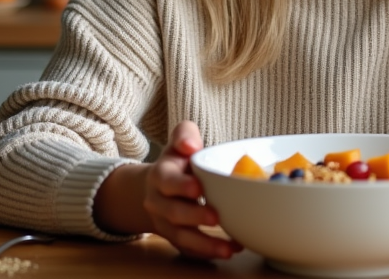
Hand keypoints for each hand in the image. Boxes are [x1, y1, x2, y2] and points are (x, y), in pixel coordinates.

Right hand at [94, 121, 240, 259]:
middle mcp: (158, 202)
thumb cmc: (178, 161)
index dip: (181, 185)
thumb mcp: (179, 141)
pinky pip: (188, 250)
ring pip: (180, 237)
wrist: (159, 187)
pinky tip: (229, 250)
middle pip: (172, 212)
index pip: (166, 181)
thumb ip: (184, 135)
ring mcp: (165, 224)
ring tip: (228, 247)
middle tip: (216, 217)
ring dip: (204, 243)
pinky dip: (207, 252)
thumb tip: (191, 145)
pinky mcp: (176, 239)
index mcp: (160, 176)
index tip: (198, 188)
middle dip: (194, 216)